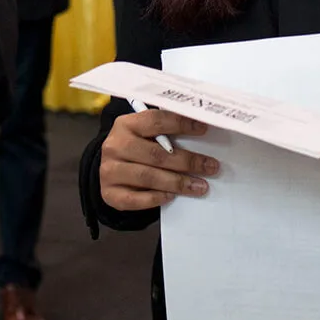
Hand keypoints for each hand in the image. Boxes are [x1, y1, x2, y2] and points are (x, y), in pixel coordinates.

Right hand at [99, 109, 217, 211]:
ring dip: (178, 183)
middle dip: (188, 162)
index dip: (181, 124)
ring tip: (200, 186)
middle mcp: (115, 146)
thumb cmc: (136, 149)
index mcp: (125, 125)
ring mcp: (109, 171)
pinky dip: (156, 198)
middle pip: (156, 154)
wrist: (111, 169)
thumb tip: (200, 129)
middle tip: (210, 167)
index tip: (203, 129)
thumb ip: (165, 132)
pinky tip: (172, 196)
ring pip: (148, 177)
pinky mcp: (110, 193)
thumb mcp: (145, 134)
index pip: (155, 121)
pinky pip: (136, 199)